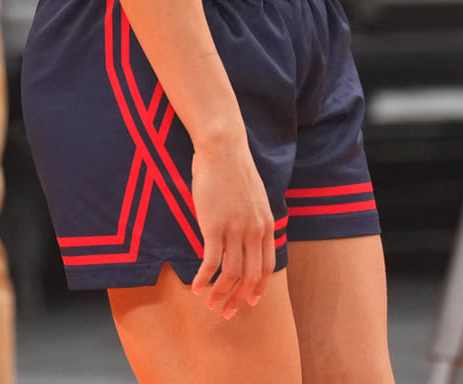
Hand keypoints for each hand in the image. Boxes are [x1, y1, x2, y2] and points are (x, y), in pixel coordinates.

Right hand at [188, 136, 275, 318]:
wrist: (223, 149)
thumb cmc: (234, 169)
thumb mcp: (254, 198)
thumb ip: (253, 220)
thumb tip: (244, 238)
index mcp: (266, 225)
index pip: (266, 267)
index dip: (258, 288)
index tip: (250, 302)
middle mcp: (254, 231)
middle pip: (250, 276)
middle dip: (239, 299)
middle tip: (227, 313)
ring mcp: (235, 229)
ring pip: (231, 274)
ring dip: (219, 293)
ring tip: (209, 304)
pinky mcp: (214, 226)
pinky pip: (211, 262)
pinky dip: (204, 279)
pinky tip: (195, 287)